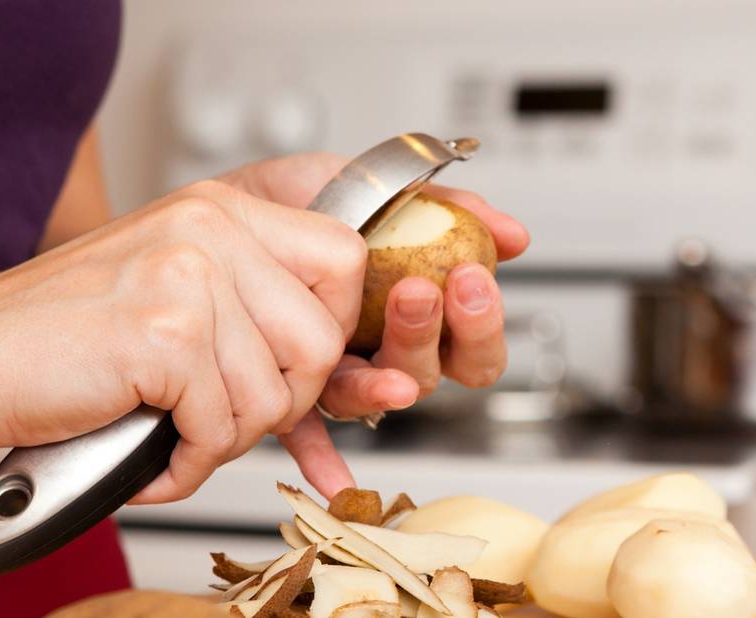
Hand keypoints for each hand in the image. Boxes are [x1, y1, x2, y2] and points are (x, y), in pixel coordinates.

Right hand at [0, 179, 367, 503]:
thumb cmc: (70, 332)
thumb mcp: (176, 283)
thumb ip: (253, 299)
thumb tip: (331, 348)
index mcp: (224, 211)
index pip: (342, 258)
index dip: (333, 323)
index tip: (292, 360)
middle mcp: (211, 230)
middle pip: (322, 338)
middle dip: (286, 399)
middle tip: (229, 413)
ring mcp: (187, 277)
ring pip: (275, 394)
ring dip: (229, 437)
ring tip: (179, 431)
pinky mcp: (163, 334)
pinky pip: (220, 426)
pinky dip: (188, 461)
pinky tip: (155, 453)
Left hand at [221, 153, 529, 497]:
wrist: (242, 201)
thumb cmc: (317, 203)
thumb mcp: (388, 189)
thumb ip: (451, 209)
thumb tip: (513, 235)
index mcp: (417, 316)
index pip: (472, 348)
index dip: (481, 324)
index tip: (472, 277)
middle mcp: (384, 354)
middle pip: (430, 375)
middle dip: (433, 337)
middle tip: (424, 291)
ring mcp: (338, 374)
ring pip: (373, 397)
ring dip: (384, 379)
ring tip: (374, 330)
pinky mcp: (292, 388)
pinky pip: (306, 432)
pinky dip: (321, 458)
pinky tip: (334, 479)